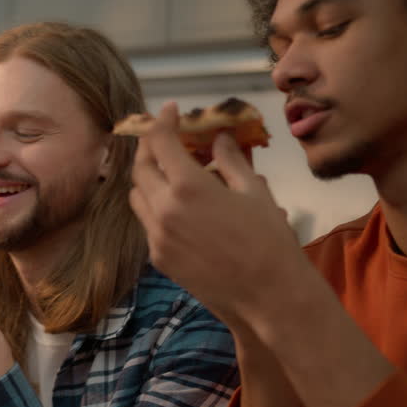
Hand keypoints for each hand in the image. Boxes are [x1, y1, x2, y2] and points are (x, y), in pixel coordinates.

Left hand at [128, 101, 313, 328]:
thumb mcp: (254, 191)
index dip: (162, 120)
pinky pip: (146, 223)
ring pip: (136, 196)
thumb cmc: (269, 240)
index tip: (169, 110)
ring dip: (147, 177)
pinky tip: (176, 206)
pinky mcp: (158, 258)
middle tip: (164, 137)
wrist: (267, 296)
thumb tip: (218, 138)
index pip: (160, 141)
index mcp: (187, 187)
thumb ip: (230, 160)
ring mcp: (156, 236)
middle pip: (140, 167)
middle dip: (149, 147)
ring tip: (168, 171)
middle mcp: (162, 209)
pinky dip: (154, 206)